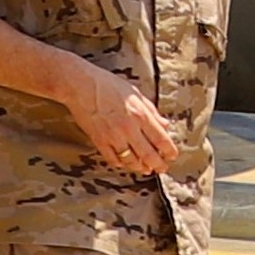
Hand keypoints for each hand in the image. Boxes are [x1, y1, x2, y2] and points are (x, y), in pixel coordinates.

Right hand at [67, 61, 184, 178]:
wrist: (81, 86)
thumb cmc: (109, 85)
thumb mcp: (136, 94)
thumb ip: (152, 111)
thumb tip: (165, 125)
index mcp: (141, 115)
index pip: (160, 139)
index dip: (169, 151)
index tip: (173, 156)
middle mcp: (129, 128)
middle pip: (148, 154)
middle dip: (158, 164)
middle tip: (163, 168)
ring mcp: (113, 136)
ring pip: (130, 160)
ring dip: (140, 167)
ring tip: (146, 169)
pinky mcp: (99, 141)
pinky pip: (112, 159)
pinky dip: (121, 164)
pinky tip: (126, 164)